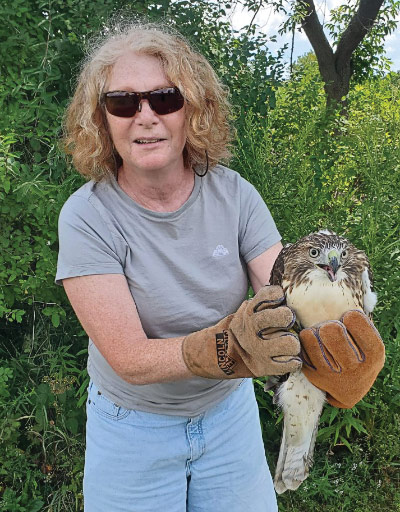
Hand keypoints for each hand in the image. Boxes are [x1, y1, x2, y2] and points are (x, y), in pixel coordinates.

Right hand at [182, 285, 301, 378]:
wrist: (223, 354)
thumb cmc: (247, 328)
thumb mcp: (248, 310)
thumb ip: (264, 302)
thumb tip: (285, 294)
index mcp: (250, 311)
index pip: (270, 294)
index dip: (277, 295)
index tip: (279, 299)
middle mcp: (253, 328)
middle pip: (284, 316)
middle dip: (288, 318)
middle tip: (287, 322)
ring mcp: (259, 349)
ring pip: (290, 343)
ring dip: (293, 343)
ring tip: (288, 344)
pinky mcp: (265, 367)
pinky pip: (290, 364)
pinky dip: (293, 362)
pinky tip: (288, 358)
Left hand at [300, 310, 384, 407]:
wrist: (349, 388)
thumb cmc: (358, 353)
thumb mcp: (369, 342)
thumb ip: (361, 322)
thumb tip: (346, 282)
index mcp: (374, 353)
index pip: (354, 318)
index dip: (348, 316)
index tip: (348, 323)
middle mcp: (356, 367)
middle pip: (331, 329)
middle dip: (329, 324)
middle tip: (331, 329)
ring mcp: (334, 374)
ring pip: (312, 335)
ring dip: (315, 331)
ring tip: (321, 336)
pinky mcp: (315, 376)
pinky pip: (302, 345)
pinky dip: (305, 339)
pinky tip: (313, 344)